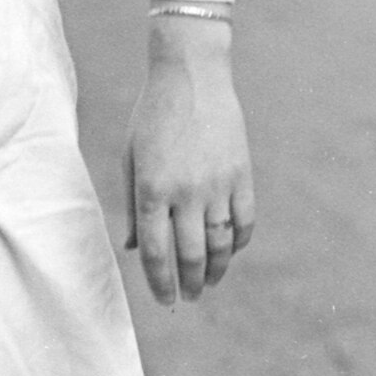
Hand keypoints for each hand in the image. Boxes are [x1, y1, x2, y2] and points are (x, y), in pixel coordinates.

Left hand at [123, 20, 254, 306]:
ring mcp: (217, 184)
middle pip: (191, 255)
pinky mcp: (242, 174)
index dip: (159, 282)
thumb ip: (133, 206)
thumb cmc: (152, 116)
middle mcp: (185, 192)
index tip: (163, 299)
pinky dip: (239, 242)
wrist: (191, 76)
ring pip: (221, 244)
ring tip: (209, 283)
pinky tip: (230, 251)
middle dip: (189, 284)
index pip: (155, 252)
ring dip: (217, 271)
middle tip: (189, 298)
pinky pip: (244, 220)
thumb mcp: (130, 158)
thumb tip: (133, 249)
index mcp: (151, 189)